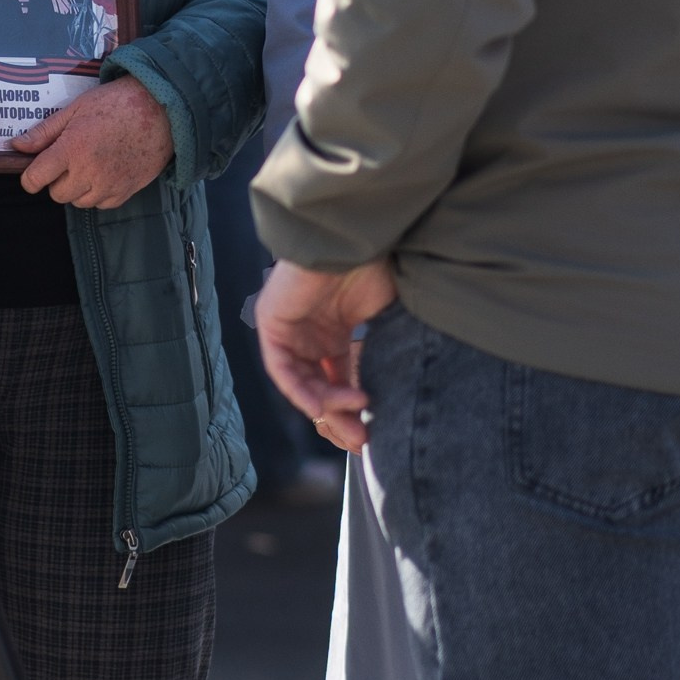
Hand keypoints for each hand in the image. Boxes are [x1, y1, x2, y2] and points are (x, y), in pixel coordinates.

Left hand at [10, 73, 174, 208]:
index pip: (35, 178)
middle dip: (57, 179)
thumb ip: (45, 131)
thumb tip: (16, 145)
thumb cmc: (115, 104)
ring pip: (78, 201)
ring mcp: (109, 185)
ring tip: (89, 164)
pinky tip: (105, 171)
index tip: (34, 171)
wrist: (160, 109)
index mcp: (72, 148)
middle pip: (57, 194)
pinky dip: (98, 193)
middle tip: (69, 159)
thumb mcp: (75, 109)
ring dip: (77, 188)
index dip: (30, 177)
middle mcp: (89, 172)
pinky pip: (101, 204)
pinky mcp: (126, 192)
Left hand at [256, 257, 397, 450]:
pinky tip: (323, 406)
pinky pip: (282, 369)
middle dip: (340, 419)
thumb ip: (386, 350)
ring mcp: (290, 330)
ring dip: (327, 409)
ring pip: (302, 385)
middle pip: (318, 389)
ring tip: (355, 422)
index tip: (372, 433)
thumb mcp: (386, 317)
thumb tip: (406, 386)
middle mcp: (310, 335)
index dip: (353, 410)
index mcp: (335, 332)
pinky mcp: (272, 324)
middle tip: (362, 441)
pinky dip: (301, 391)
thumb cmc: (376, 266)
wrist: (355, 237)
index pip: (337, 382)